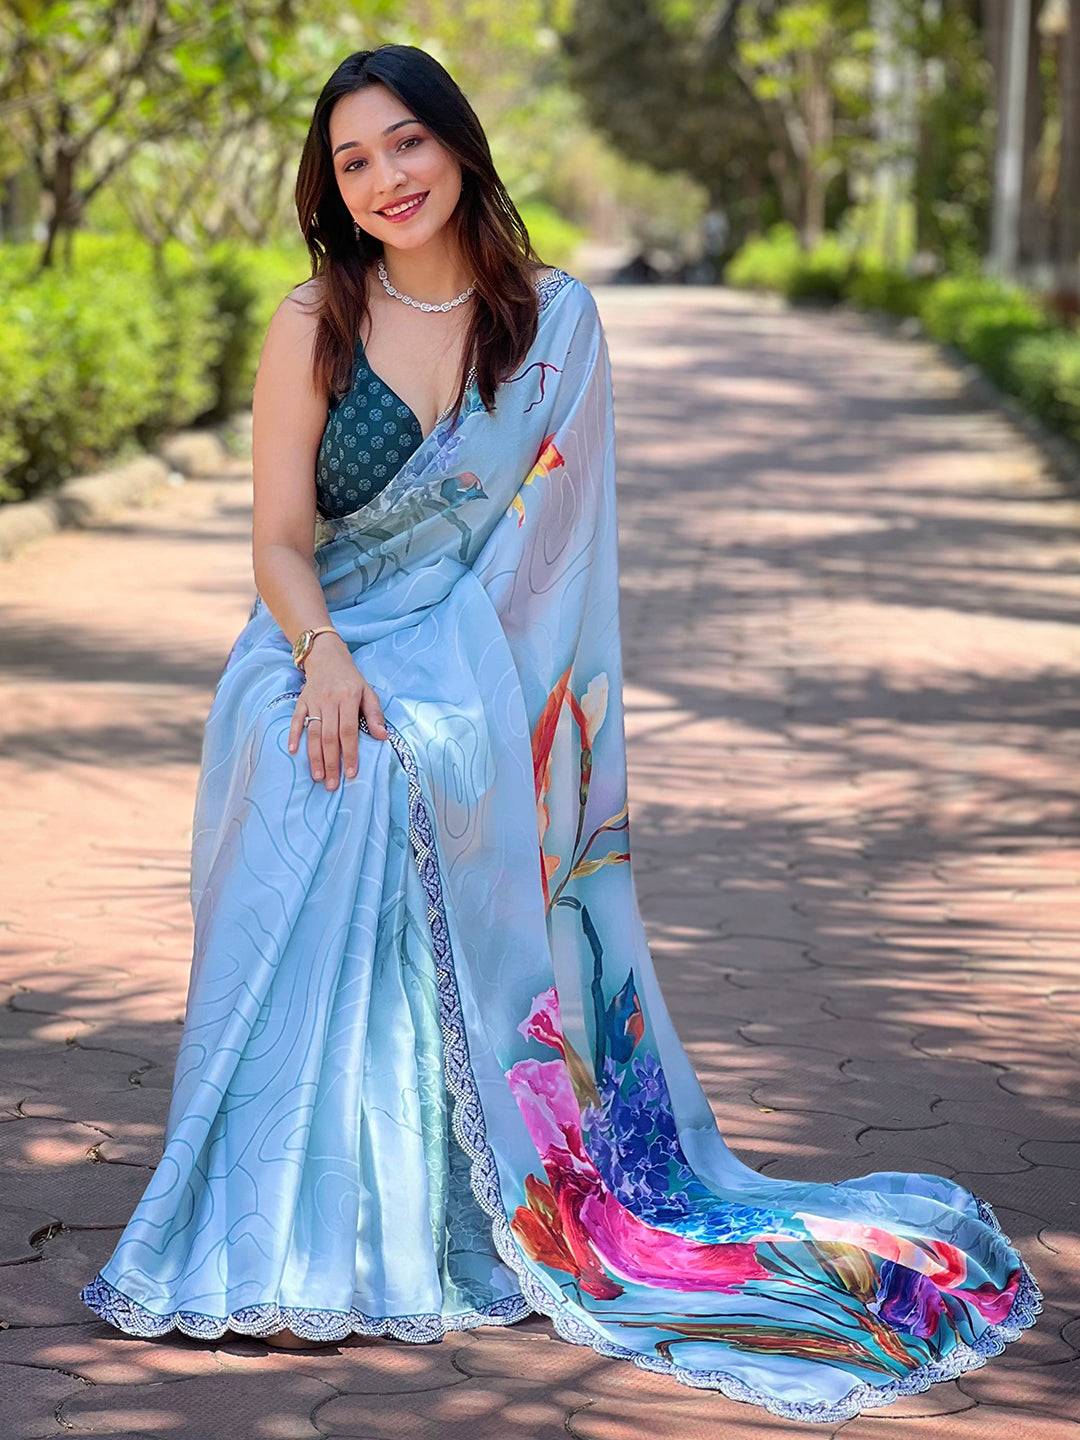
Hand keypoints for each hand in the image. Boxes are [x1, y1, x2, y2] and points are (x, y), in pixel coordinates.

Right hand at [287, 634, 387, 789]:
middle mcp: (329, 701)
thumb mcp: (368, 692)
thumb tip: (383, 737)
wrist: (327, 656)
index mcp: (348, 699)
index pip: (349, 731)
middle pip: (330, 736)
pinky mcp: (301, 701)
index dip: (351, 753)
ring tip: (317, 777)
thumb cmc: (351, 679)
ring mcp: (314, 701)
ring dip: (314, 756)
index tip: (351, 773)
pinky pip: (296, 719)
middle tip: (331, 784)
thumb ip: (375, 715)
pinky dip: (294, 735)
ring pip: (313, 732)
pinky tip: (293, 751)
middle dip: (331, 762)